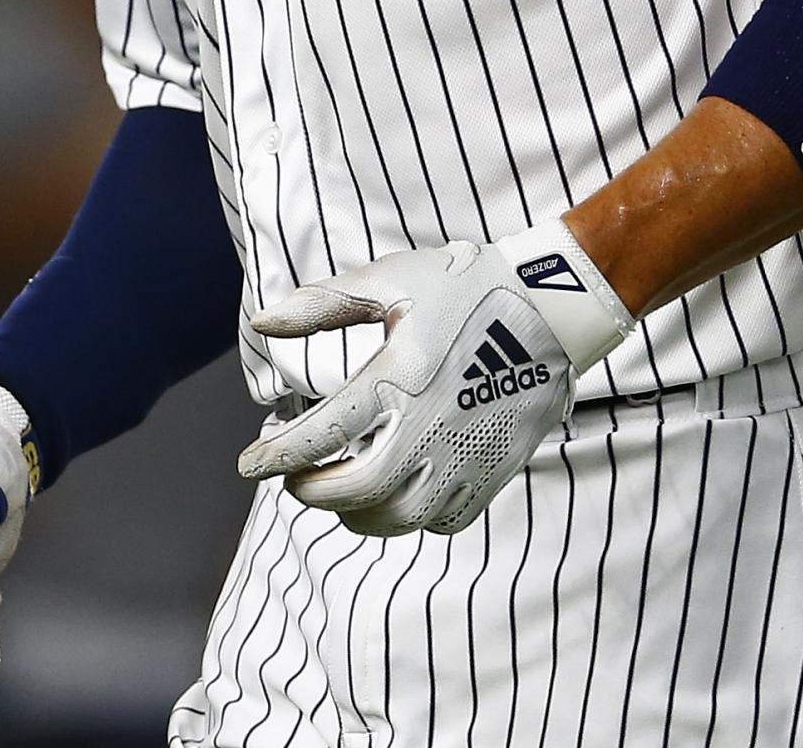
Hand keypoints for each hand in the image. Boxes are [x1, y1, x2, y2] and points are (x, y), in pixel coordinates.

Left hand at [236, 226, 632, 537]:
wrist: (555, 305)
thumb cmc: (466, 286)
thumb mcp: (390, 281)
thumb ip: (320, 305)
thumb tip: (260, 325)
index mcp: (398, 376)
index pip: (320, 434)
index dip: (275, 457)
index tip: (248, 464)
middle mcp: (431, 424)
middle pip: (356, 490)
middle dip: (312, 493)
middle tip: (294, 479)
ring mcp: (467, 452)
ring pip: (400, 517)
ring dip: (357, 513)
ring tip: (340, 492)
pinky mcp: (496, 468)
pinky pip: (445, 520)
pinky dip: (412, 518)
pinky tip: (397, 494)